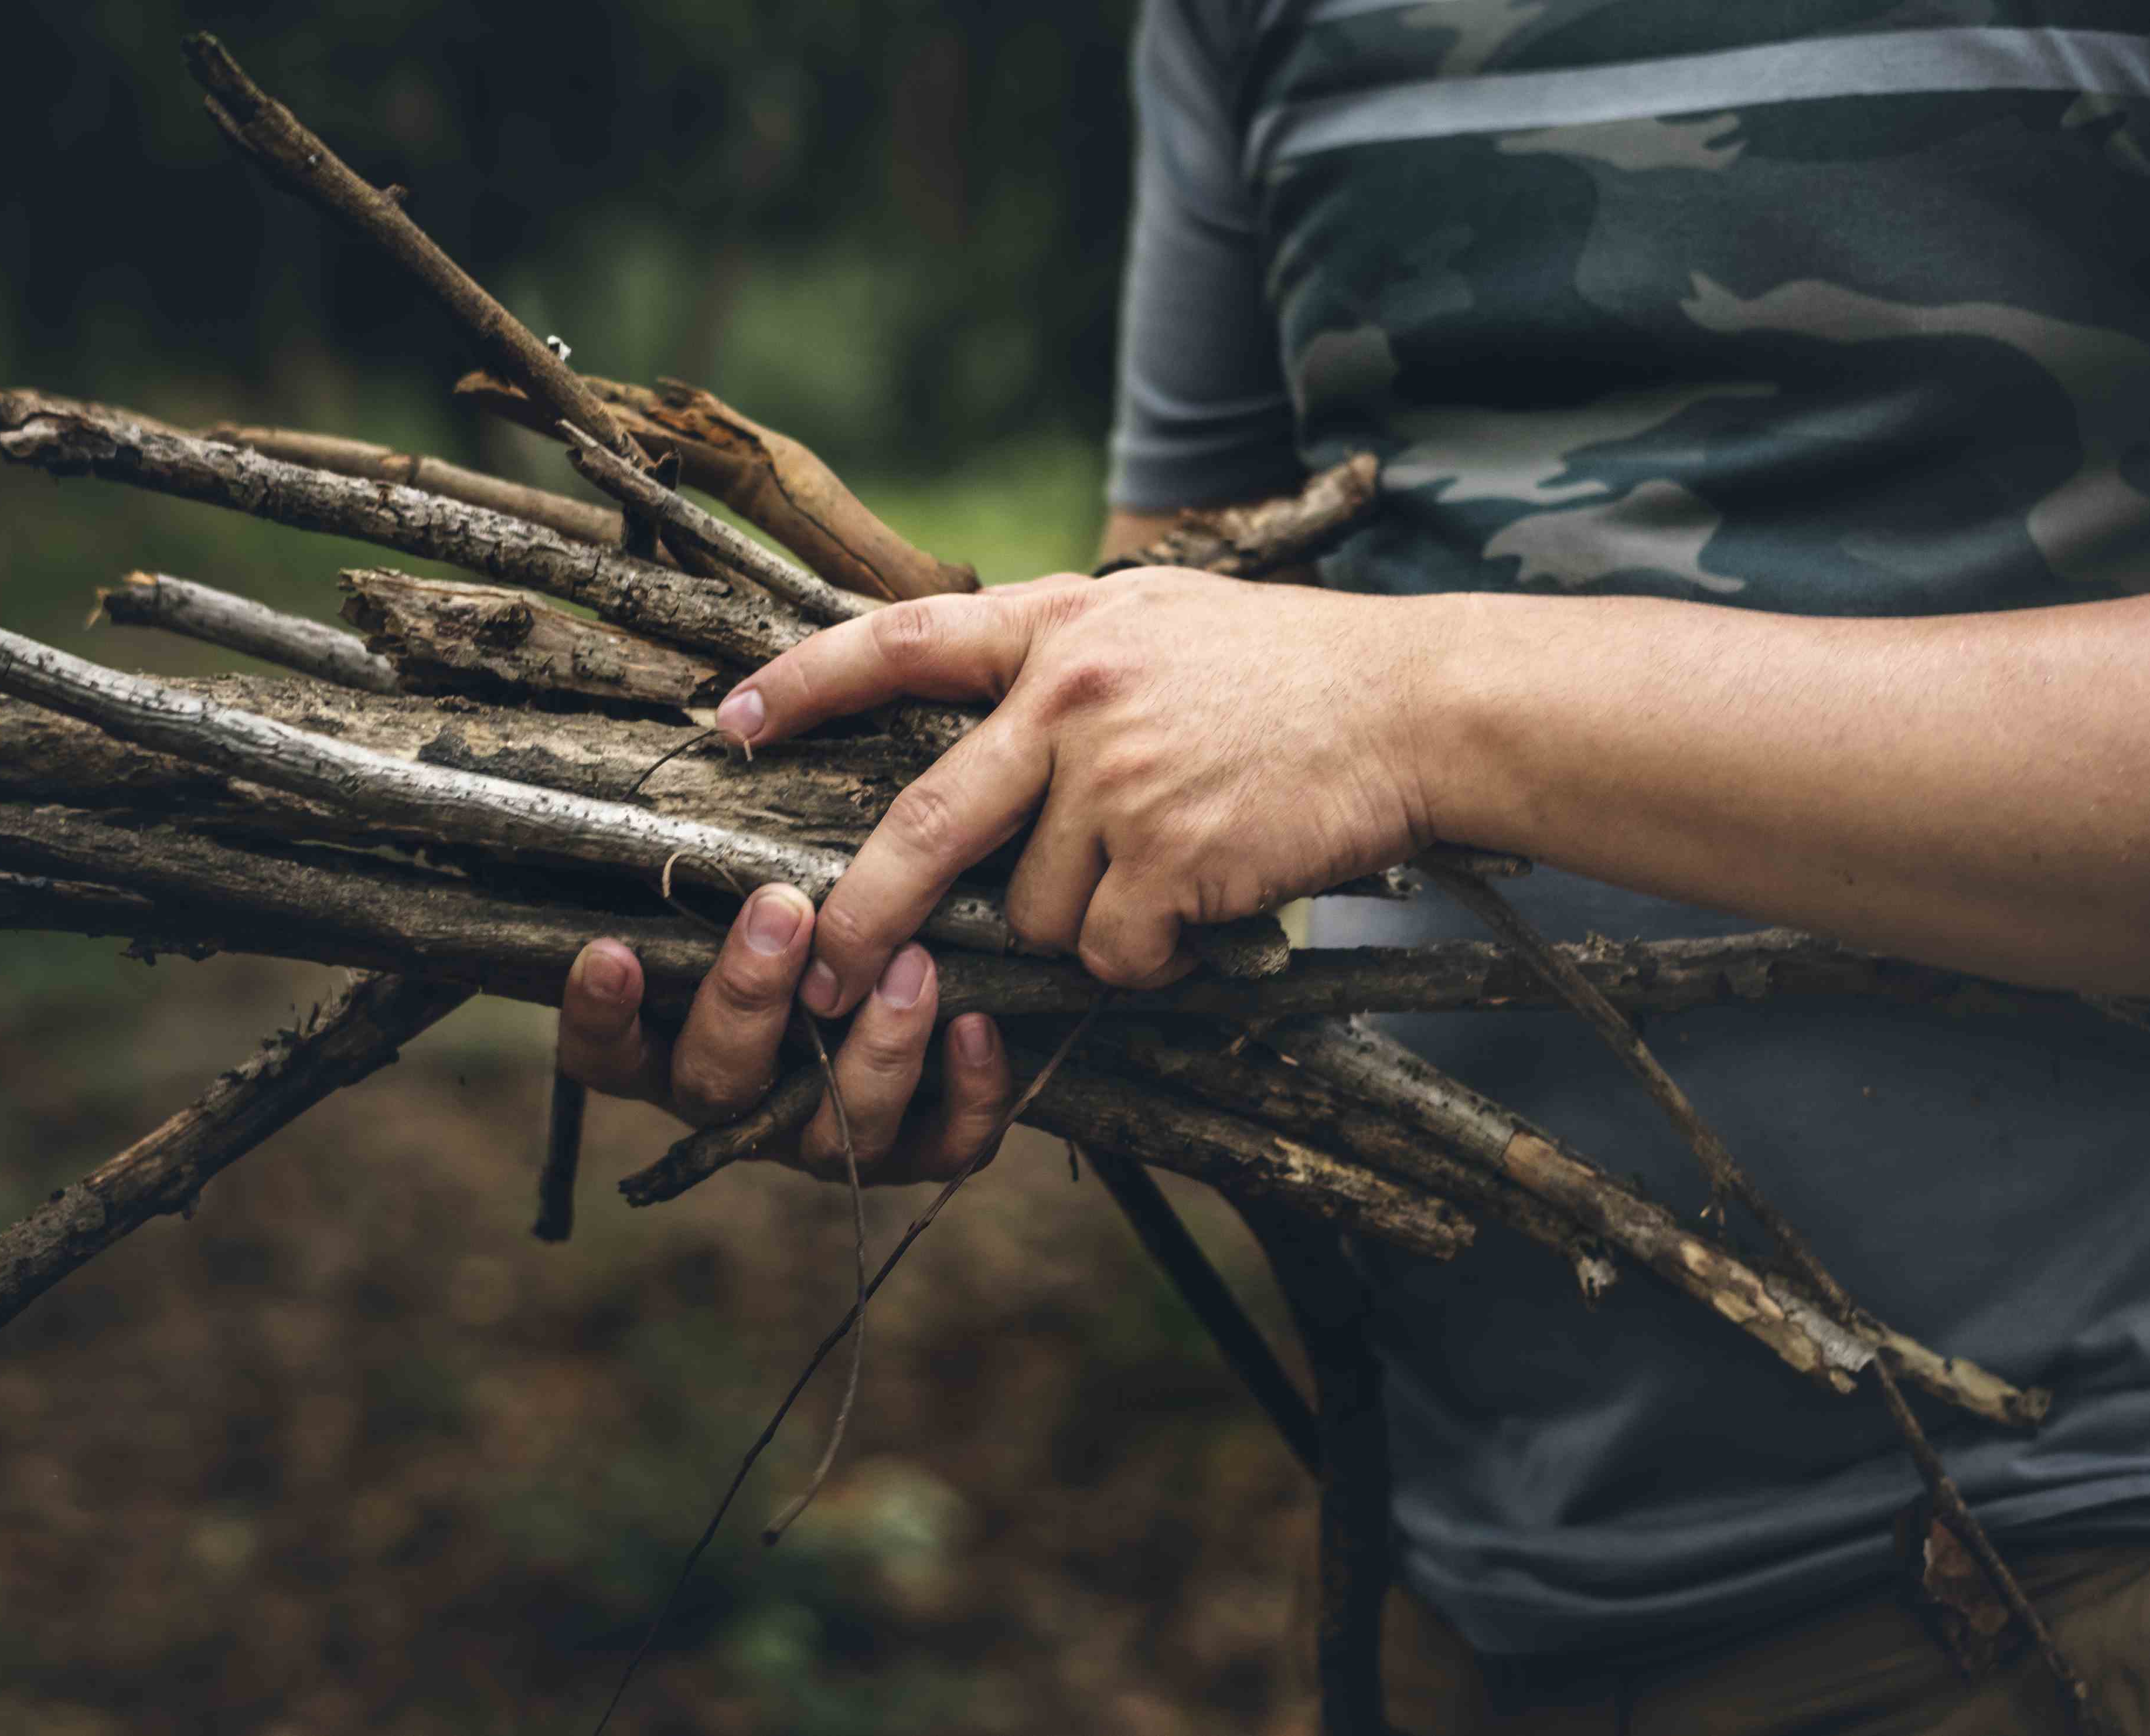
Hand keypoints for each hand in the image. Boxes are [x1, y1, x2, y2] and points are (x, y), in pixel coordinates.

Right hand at [554, 882, 1013, 1182]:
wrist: (966, 954)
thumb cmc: (835, 893)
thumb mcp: (775, 865)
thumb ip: (734, 845)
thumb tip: (716, 729)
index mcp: (679, 1036)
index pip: (606, 1051)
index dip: (596, 1015)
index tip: (607, 949)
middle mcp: (745, 1096)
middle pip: (714, 1081)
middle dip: (745, 997)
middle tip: (783, 910)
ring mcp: (827, 1133)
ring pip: (831, 1131)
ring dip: (872, 1047)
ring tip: (915, 964)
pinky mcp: (920, 1150)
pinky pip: (943, 1148)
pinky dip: (965, 1093)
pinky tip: (977, 1024)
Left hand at [715, 568, 1442, 1006]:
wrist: (1419, 705)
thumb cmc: (1292, 674)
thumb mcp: (1159, 622)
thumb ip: (1061, 660)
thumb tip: (979, 728)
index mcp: (1060, 628)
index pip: (902, 642)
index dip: (807, 683)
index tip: (730, 723)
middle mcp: (1073, 693)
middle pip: (926, 822)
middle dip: (865, 914)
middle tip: (824, 978)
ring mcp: (1119, 775)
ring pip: (1037, 912)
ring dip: (1089, 924)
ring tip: (1169, 877)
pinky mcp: (1171, 854)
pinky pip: (1113, 951)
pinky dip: (1149, 956)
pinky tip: (1206, 909)